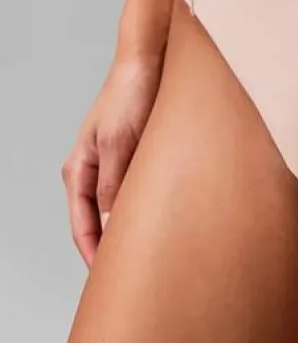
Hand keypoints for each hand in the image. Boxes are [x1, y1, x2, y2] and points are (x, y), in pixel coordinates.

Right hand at [61, 53, 162, 266]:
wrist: (153, 58)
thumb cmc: (131, 93)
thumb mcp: (120, 140)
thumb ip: (115, 182)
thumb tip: (114, 225)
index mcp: (80, 169)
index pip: (83, 227)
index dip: (96, 257)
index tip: (113, 283)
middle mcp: (95, 171)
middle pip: (102, 223)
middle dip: (117, 249)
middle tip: (140, 276)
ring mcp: (118, 164)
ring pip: (124, 209)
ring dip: (137, 229)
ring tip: (158, 254)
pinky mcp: (140, 156)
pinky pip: (143, 192)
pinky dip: (152, 208)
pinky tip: (171, 221)